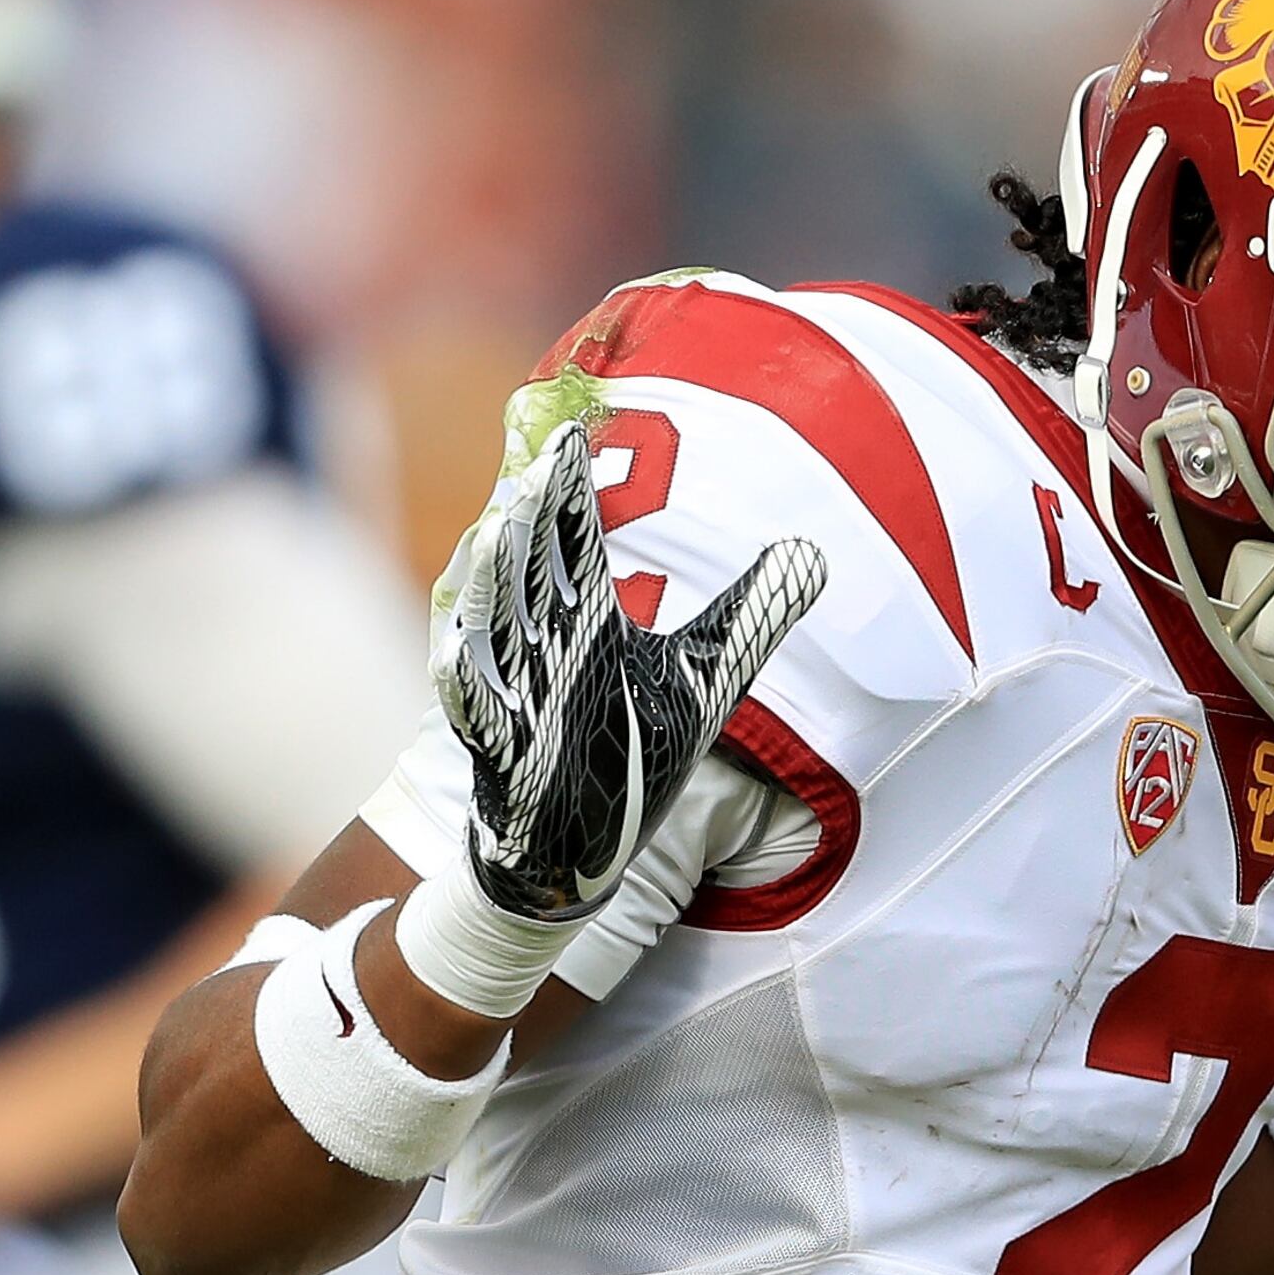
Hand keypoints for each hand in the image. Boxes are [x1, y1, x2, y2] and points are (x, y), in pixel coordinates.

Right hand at [439, 420, 825, 921]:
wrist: (580, 851)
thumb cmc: (632, 754)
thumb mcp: (704, 678)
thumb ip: (749, 613)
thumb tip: (812, 552)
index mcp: (587, 616)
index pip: (574, 535)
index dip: (569, 484)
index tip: (574, 424)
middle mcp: (542, 643)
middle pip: (531, 566)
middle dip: (533, 517)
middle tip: (542, 460)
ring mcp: (512, 691)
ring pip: (494, 624)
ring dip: (494, 581)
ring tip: (501, 529)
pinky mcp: (495, 748)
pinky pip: (471, 708)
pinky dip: (464, 678)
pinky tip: (461, 647)